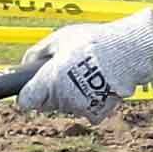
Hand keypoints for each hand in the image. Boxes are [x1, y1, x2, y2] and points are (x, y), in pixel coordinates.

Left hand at [17, 8, 152, 122]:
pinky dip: (88, 100)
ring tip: (85, 72)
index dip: (27, 93)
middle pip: (45, 103)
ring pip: (65, 106)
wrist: (127, 52)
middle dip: (49, 90)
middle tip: (65, 71)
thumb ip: (38, 52)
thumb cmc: (91, 41)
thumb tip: (25, 62)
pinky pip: (85, 110)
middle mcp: (61, 98)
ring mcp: (78, 108)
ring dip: (69, 94)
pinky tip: (96, 83)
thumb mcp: (60, 38)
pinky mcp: (96, 113)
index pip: (25, 101)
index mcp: (48, 81)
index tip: (32, 86)